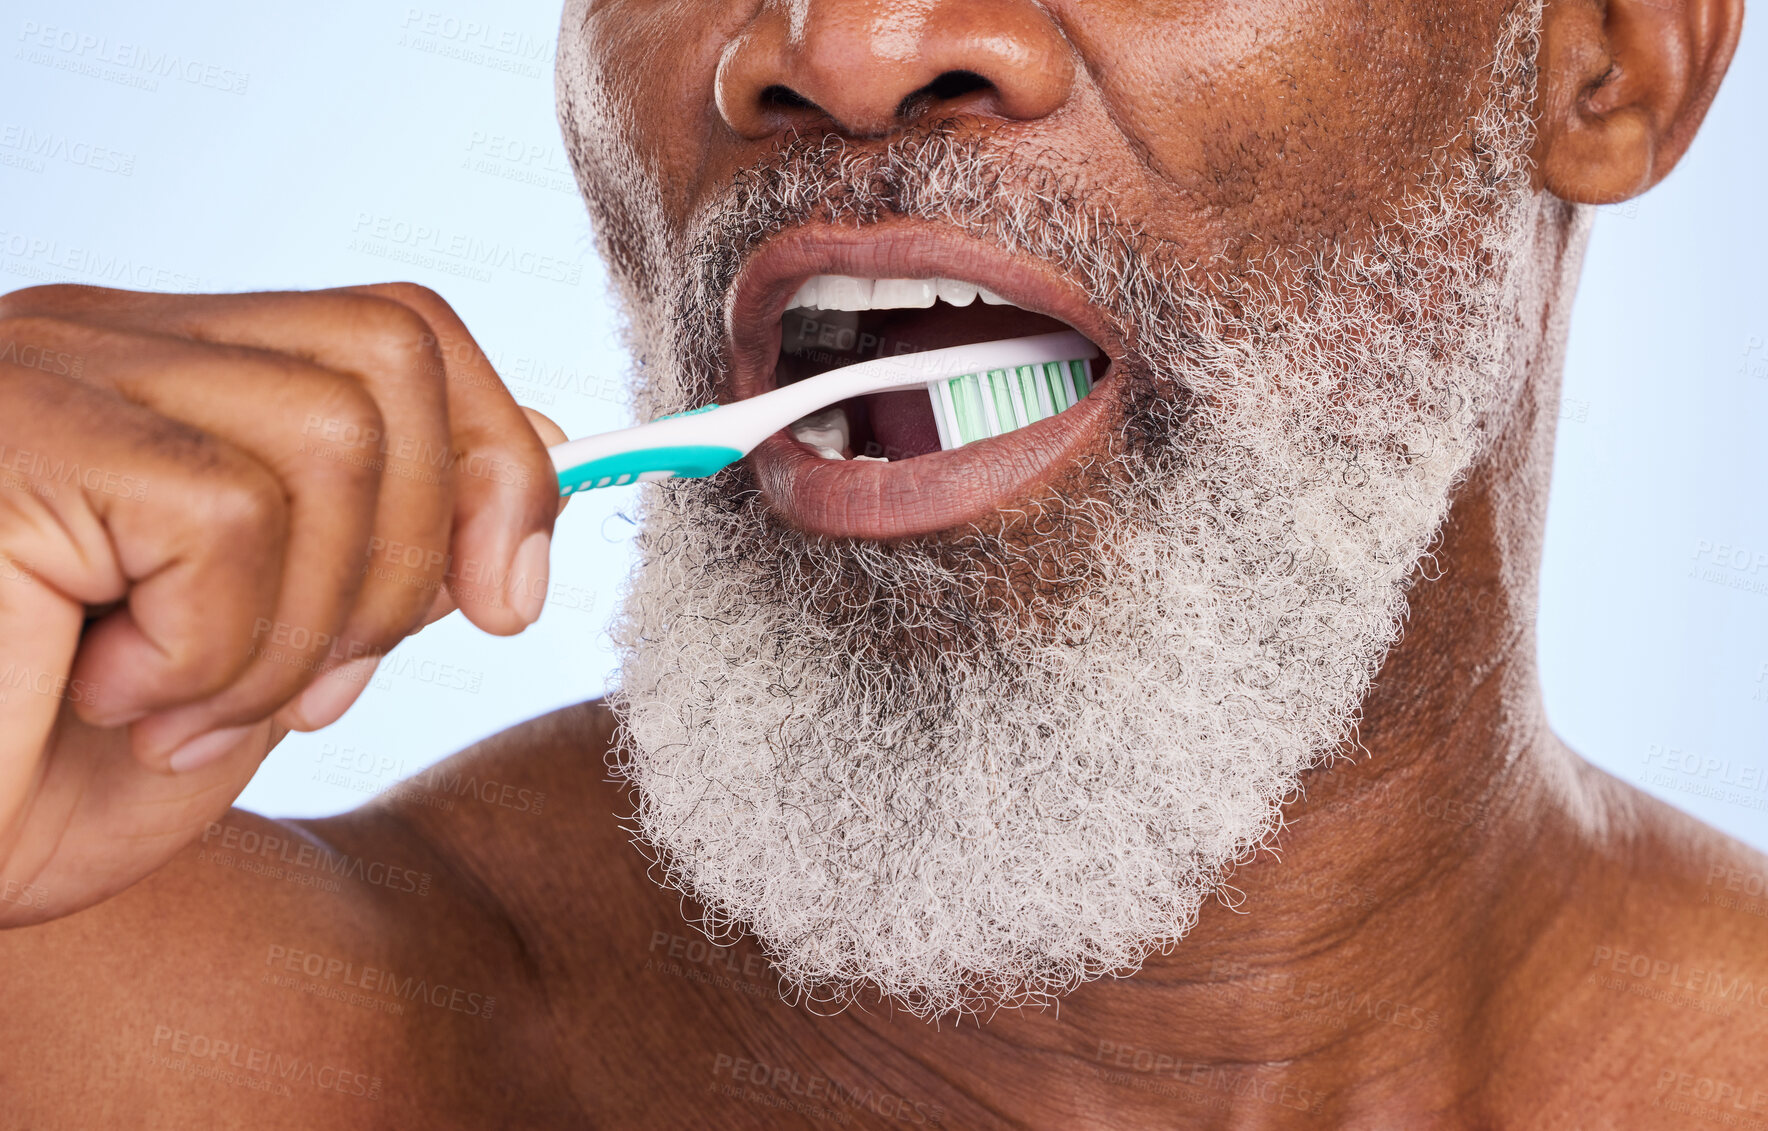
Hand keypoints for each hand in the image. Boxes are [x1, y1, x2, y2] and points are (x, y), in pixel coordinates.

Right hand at [0, 282, 562, 924]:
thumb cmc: (37, 784)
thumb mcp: (269, 665)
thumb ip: (386, 552)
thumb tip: (538, 448)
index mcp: (173, 383)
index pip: (400, 331)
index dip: (494, 458)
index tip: (507, 601)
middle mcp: (111, 342)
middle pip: (393, 352)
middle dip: (408, 557)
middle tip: (313, 699)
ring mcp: (52, 367)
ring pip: (331, 434)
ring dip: (298, 626)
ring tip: (182, 708)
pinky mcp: (15, 432)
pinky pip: (225, 514)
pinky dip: (210, 647)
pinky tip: (108, 698)